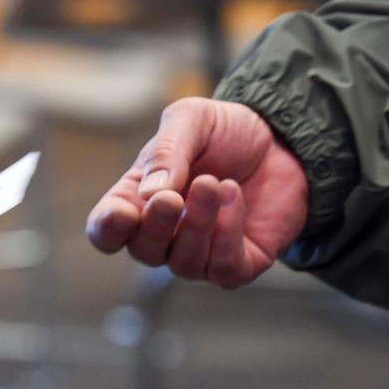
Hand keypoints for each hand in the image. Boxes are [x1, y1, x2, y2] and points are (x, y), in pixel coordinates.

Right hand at [86, 97, 308, 287]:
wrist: (282, 138)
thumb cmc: (225, 132)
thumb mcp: (191, 120)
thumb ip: (166, 150)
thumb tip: (150, 192)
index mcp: (137, 200)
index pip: (106, 231)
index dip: (108, 230)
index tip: (123, 214)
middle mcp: (164, 234)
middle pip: (144, 251)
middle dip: (157, 227)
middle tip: (172, 197)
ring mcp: (200, 252)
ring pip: (185, 263)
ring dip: (199, 225)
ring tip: (216, 183)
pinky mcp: (238, 263)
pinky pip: (224, 268)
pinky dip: (228, 234)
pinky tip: (234, 197)